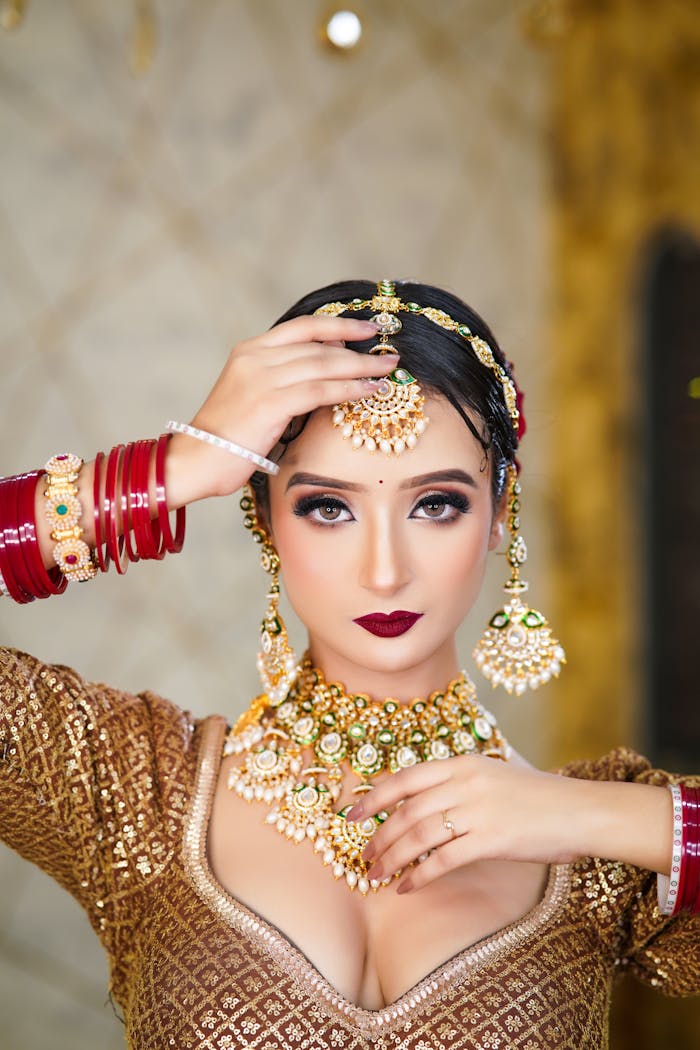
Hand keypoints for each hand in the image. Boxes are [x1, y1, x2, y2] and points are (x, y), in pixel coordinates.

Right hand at [166, 316, 396, 506]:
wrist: (195, 460)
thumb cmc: (226, 437)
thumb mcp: (252, 396)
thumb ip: (282, 379)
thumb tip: (324, 373)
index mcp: (250, 350)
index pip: (304, 327)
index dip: (340, 325)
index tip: (369, 328)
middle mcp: (255, 357)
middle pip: (319, 345)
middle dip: (360, 349)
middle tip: (390, 355)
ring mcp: (261, 378)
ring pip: (324, 365)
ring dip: (362, 368)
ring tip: (388, 372)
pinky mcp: (269, 403)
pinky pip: (319, 390)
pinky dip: (349, 389)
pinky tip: (369, 391)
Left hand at [347, 755, 590, 893]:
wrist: (580, 810)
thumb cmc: (537, 798)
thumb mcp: (492, 777)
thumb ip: (457, 785)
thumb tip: (417, 807)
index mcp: (462, 763)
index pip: (405, 778)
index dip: (374, 797)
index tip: (352, 814)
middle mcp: (465, 782)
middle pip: (407, 810)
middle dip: (379, 835)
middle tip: (363, 855)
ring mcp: (477, 810)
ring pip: (418, 836)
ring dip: (392, 858)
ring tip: (376, 875)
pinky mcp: (491, 839)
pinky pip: (443, 860)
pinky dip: (420, 875)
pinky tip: (407, 887)